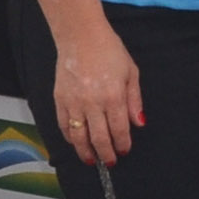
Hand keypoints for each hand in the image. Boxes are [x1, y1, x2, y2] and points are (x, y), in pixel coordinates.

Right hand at [46, 11, 145, 168]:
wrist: (81, 36)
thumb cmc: (109, 51)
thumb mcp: (131, 72)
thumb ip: (135, 100)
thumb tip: (138, 123)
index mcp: (113, 96)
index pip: (119, 130)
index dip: (122, 145)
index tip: (124, 151)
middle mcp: (93, 103)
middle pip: (99, 138)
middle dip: (106, 154)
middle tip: (110, 162)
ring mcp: (74, 102)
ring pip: (79, 137)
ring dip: (85, 152)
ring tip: (91, 160)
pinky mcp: (59, 99)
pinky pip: (63, 125)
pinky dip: (69, 137)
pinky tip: (76, 142)